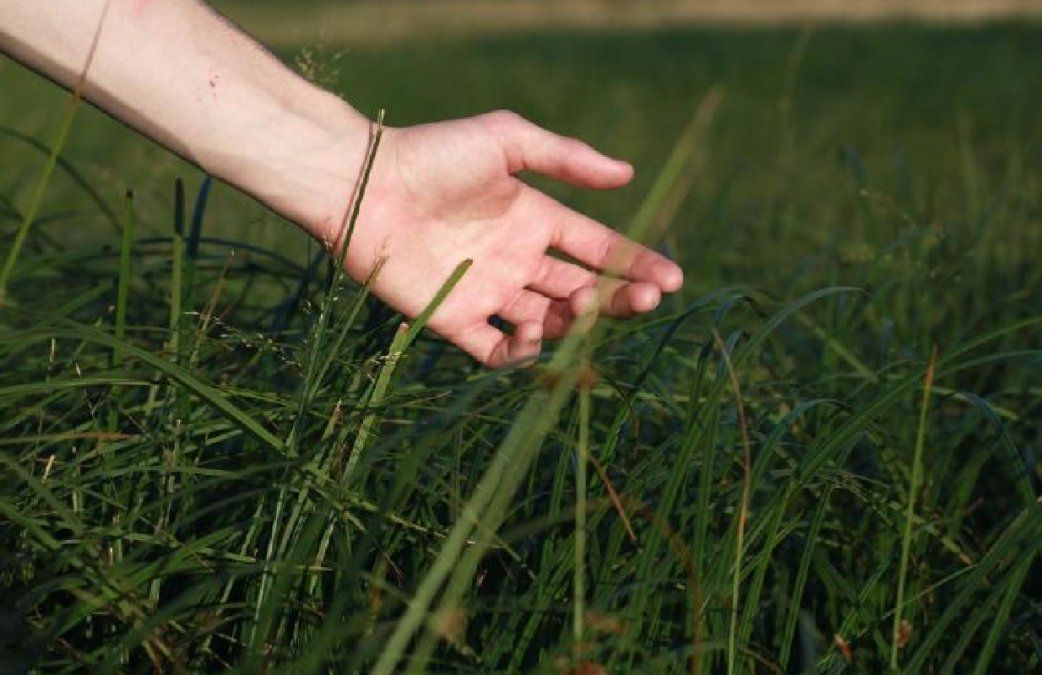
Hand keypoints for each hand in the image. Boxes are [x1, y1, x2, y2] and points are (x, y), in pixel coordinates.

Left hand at [322, 111, 683, 366]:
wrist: (364, 185)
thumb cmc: (434, 156)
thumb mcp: (506, 140)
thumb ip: (566, 158)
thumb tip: (629, 175)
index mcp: (535, 219)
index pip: (598, 249)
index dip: (637, 264)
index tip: (673, 280)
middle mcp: (517, 261)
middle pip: (582, 290)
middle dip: (619, 299)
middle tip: (645, 301)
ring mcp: (488, 294)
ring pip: (549, 323)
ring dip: (574, 322)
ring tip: (580, 304)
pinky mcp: (455, 320)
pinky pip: (498, 350)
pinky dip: (523, 352)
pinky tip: (535, 333)